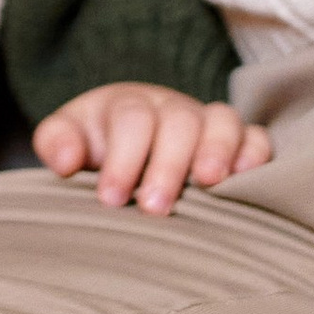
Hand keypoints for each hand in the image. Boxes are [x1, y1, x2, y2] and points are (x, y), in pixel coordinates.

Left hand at [33, 80, 269, 213]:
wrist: (129, 136)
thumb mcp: (69, 136)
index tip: (110, 199)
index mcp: (128, 106)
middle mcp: (172, 108)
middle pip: (178, 122)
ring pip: (222, 121)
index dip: (122, 158)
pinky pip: (256, 137)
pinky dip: (254, 153)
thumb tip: (67, 162)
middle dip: (167, 165)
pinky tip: (245, 178)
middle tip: (153, 208)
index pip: (131, 120)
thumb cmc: (98, 145)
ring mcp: (207, 122)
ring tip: (208, 185)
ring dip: (217, 150)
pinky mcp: (237, 141)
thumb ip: (57, 142)